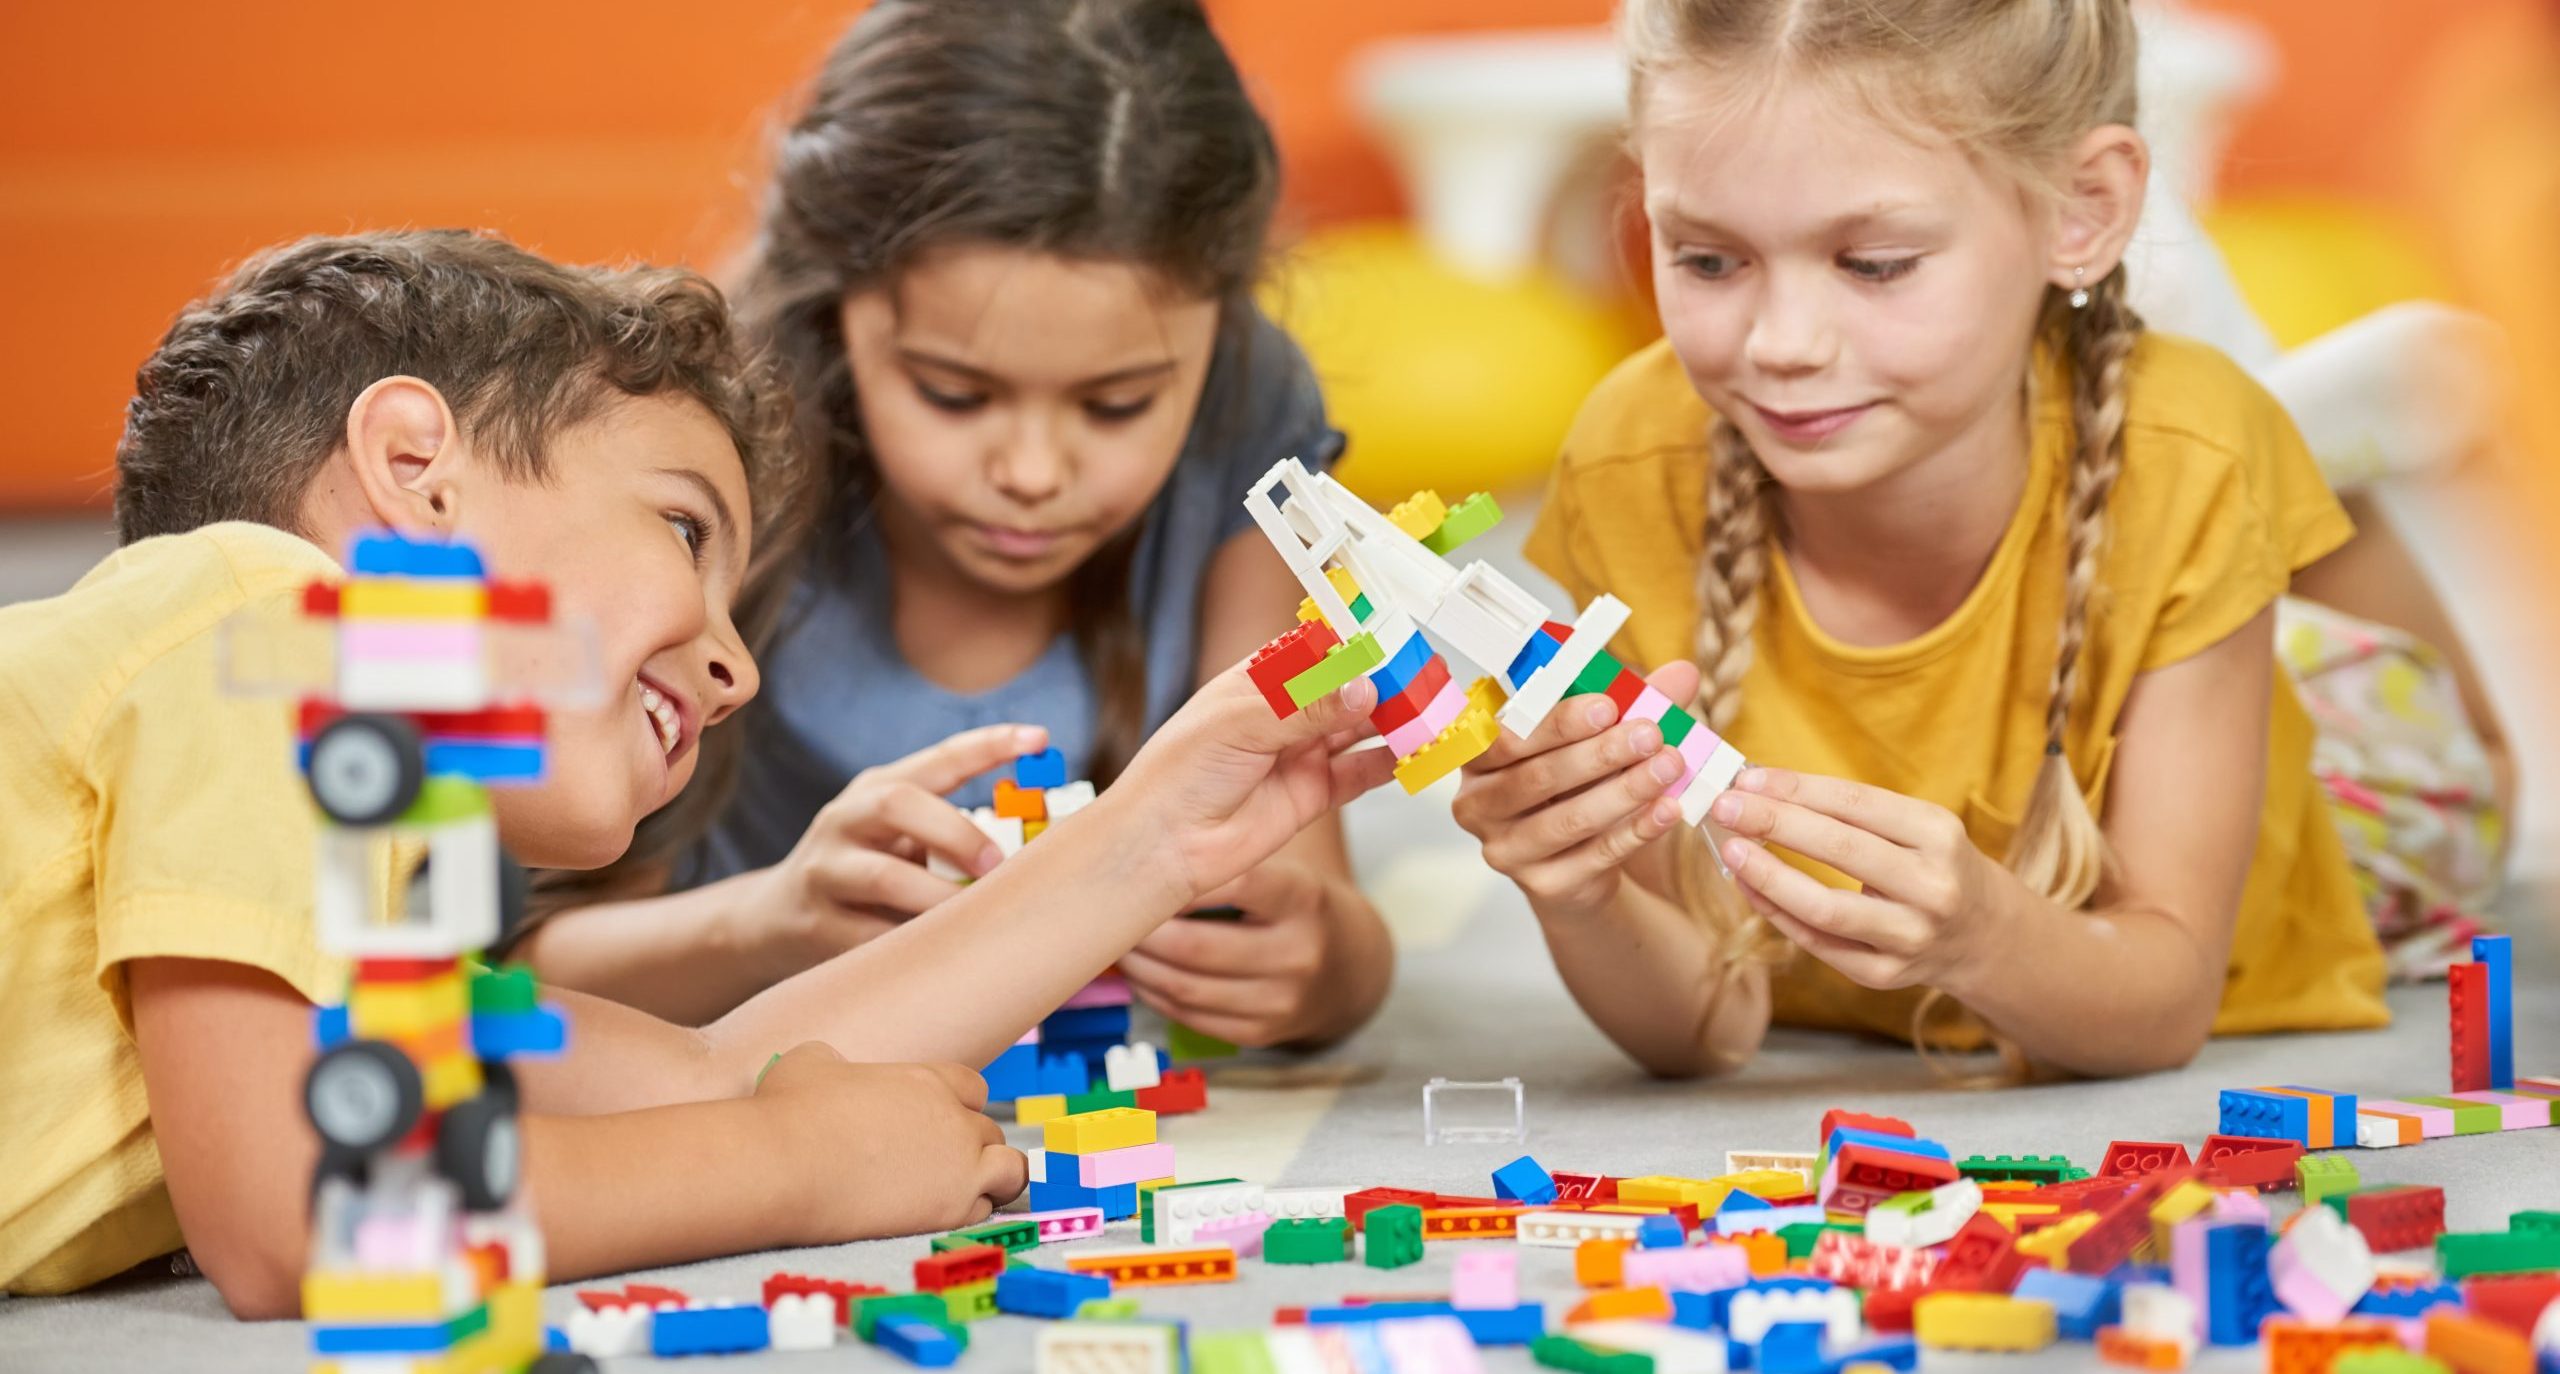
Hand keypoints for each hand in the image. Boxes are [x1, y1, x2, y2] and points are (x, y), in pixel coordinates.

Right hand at [744, 724, 1047, 970]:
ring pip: (883, 875)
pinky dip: (911, 943)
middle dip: (955, 831)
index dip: (989, 744)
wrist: (773, 920)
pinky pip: (870, 935)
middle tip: (997, 864)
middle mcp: (845, 819)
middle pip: (897, 803)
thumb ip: (952, 834)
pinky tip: (938, 952)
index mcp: (877, 789)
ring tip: (973, 915)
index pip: (938, 757)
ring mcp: (825, 870)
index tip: (1039, 738)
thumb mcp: (898, 839)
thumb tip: (1041, 847)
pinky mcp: (816, 923)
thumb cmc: (866, 873)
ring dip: (938, 896)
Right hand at [751, 1042, 1025, 1240]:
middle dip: (972, 1148)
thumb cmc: (789, 1111)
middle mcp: (953, 1119)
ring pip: (1010, 1171)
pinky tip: (941, 1217)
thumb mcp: (811, 1062)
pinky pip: (984, 1212)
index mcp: (927, 1080)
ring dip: (994, 1180)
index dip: (961, 1107)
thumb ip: (836, 1063)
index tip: (939, 1125)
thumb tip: (832, 1068)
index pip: (974, 1089)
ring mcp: (959, 1165)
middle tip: (941, 1167)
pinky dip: (970, 1214)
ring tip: (966, 1193)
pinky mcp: (950, 1209)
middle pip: (991, 1132)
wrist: (785, 1166)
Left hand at [1109, 664, 1395, 903]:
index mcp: (1259, 679)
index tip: (1394, 636)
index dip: (1355, 642)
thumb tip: (1364, 689)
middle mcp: (1284, 713)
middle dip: (1385, 681)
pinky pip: (1360, 773)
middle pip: (1346, 689)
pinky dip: (1388, 763)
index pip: (1318, 649)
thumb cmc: (1180, 772)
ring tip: (1428, 711)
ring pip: (1359, 728)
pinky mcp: (1312, 793)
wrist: (1164, 845)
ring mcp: (1300, 753)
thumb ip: (1308, 707)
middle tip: (1423, 675)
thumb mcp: (1243, 722)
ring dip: (1393, 720)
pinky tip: (1412, 753)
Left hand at [1119, 860, 1387, 1047]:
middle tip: (1109, 914)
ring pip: (1187, 988)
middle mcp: (1298, 952)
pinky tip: (1142, 974)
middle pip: (1196, 947)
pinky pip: (1192, 1017)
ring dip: (1140, 969)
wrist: (1350, 963)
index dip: (1176, 884)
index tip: (1139, 871)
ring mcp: (1282, 1000)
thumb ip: (1233, 860)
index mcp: (1302, 898)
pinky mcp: (1263, 1033)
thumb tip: (1144, 850)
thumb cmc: (1295, 902)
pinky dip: (1157, 995)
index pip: (1232, 886)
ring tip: (1118, 946)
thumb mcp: (1286, 868)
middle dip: (1143, 933)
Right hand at [1451, 661, 1699, 920]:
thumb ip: (1632, 705)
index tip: (1609, 705)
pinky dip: (1636, 831)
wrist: (1577, 862)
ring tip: (1669, 767)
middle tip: (1651, 735)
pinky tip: (1667, 810)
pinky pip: (1595, 855)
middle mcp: (1478, 804)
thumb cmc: (1577, 782)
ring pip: (1568, 820)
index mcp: (1479, 757)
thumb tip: (1682, 674)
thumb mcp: (1597, 737)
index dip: (1559, 722)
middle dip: (1600, 754)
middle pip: (1538, 778)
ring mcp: (1506, 850)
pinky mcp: (1542, 885)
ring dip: (1624, 792)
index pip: (1510, 737)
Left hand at [1707, 768, 2012, 990]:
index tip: (1749, 776)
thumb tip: (1762, 786)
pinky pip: (1818, 943)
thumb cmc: (1930, 864)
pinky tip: (1748, 886)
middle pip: (1839, 849)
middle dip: (1774, 823)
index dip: (1797, 788)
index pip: (1856, 803)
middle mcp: (1932, 886)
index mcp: (1938, 834)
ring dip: (1769, 876)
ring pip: (1825, 908)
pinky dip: (1776, 913)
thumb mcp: (1914, 826)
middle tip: (1726, 806)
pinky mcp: (1884, 974)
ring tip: (1731, 850)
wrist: (1981, 934)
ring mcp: (1909, 936)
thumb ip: (1848, 810)